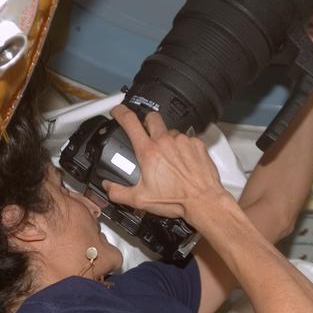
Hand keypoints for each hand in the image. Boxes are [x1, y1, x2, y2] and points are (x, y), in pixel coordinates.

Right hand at [103, 105, 231, 221]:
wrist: (203, 201)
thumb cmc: (177, 200)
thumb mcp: (140, 200)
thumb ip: (119, 192)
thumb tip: (108, 187)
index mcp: (148, 152)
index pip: (130, 121)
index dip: (120, 112)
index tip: (117, 111)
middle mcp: (165, 141)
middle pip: (151, 117)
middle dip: (145, 122)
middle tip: (145, 133)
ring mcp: (182, 141)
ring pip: (170, 130)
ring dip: (165, 138)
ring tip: (167, 156)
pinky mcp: (196, 144)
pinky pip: (186, 139)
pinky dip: (182, 146)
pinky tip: (181, 160)